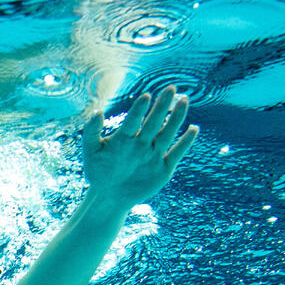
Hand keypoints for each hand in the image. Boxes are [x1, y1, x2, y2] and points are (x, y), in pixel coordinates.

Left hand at [79, 85, 198, 206]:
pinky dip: (185, 142)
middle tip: (171, 88)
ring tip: (183, 100)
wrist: (109, 196)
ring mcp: (153, 154)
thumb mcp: (90, 152)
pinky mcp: (163, 168)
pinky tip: (193, 129)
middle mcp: (141, 142)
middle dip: (162, 106)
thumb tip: (97, 111)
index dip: (139, 110)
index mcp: (125, 137)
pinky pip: (176, 153)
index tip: (146, 97)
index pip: (133, 121)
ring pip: (167, 133)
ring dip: (176, 118)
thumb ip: (91, 132)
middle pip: (154, 122)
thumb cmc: (98, 171)